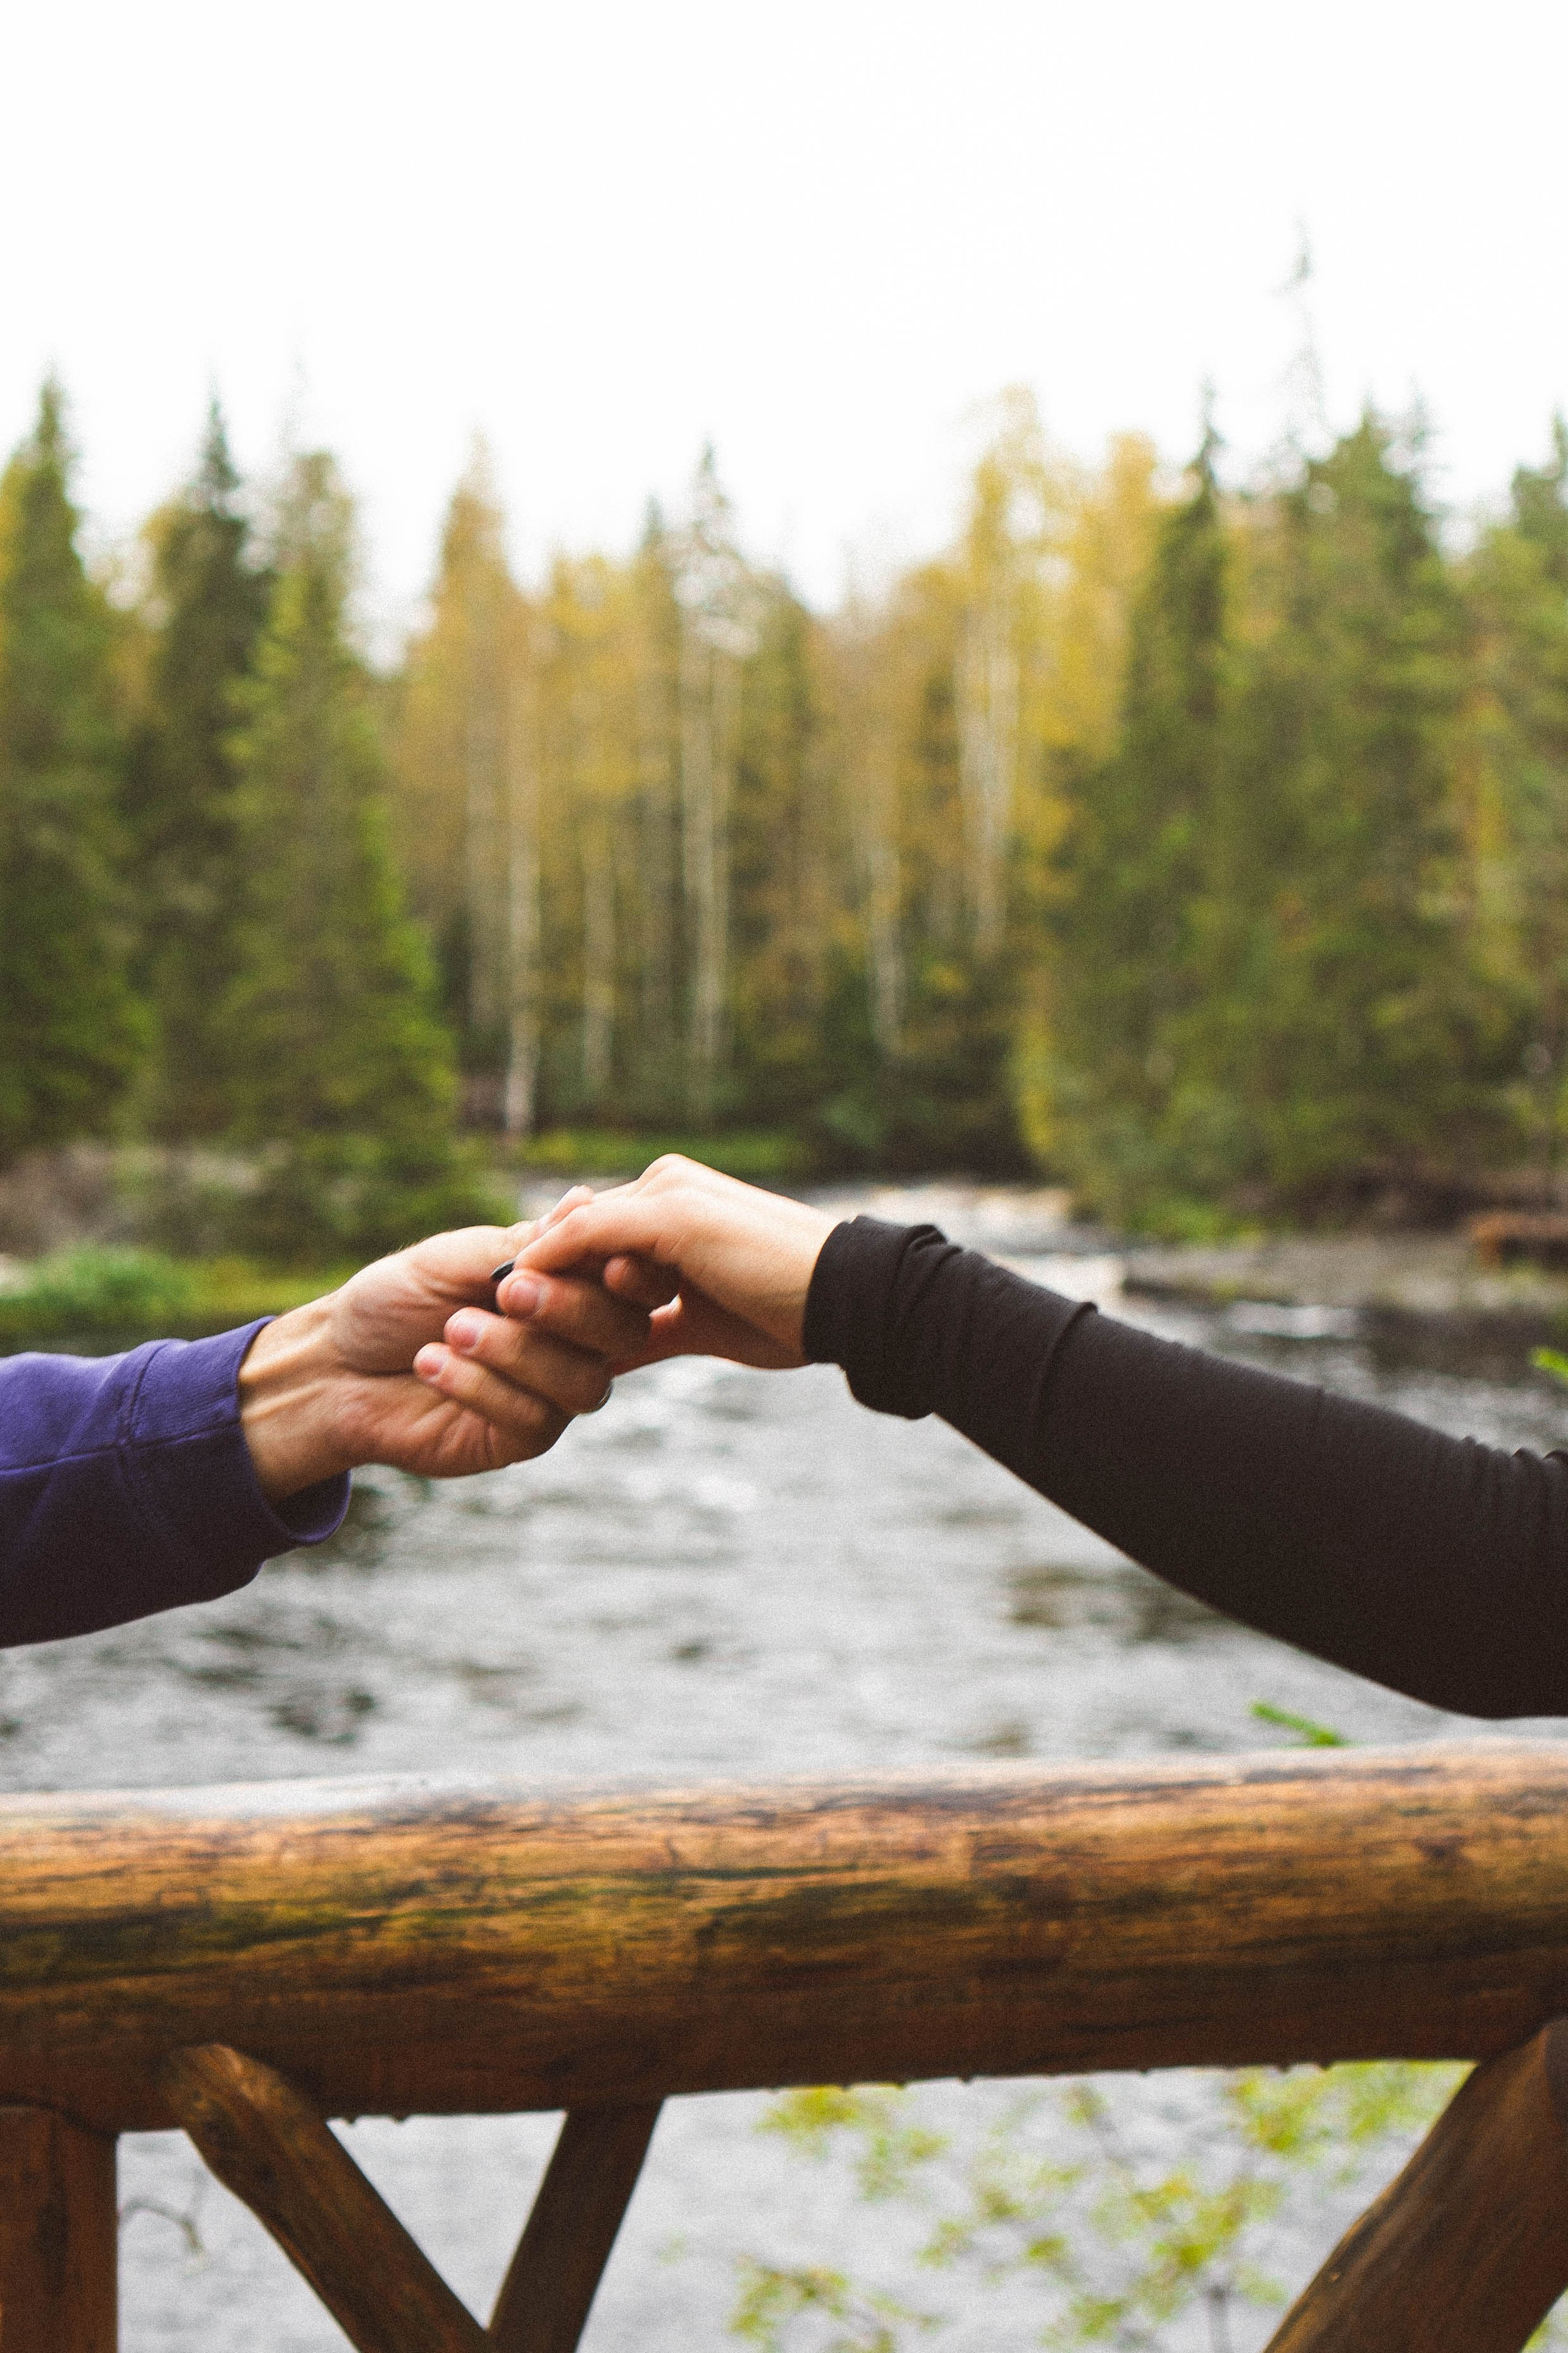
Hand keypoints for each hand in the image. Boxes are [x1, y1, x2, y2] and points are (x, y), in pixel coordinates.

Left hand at [238, 1221, 654, 1501]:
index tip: (589, 1253)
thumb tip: (584, 1200)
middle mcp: (576, 1340)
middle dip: (571, 1308)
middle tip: (508, 1289)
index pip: (629, 1276)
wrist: (337, 1363)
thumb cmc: (397, 1299)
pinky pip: (533, 1420)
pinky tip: (431, 1363)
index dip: (627, 1268)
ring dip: (520, 1352)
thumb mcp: (455, 1259)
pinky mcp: (521, 1437)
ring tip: (453, 1330)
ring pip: (584, 1383)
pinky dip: (481, 1386)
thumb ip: (523, 1243)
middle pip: (623, 1331)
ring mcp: (553, 1391)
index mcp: (570, 1284)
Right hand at [506, 1158, 836, 1369]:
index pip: (580, 1222)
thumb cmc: (764, 1252)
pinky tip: (581, 1373)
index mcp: (660, 1189)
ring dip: (587, 1323)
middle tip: (548, 1316)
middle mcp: (664, 1227)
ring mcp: (677, 1280)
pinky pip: (635, 1342)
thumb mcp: (677, 1222)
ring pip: (608, 1304)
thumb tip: (533, 1250)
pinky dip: (611, 1354)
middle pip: (590, 1264)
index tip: (508, 1291)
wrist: (840, 1304)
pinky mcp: (691, 1327)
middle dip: (567, 1292)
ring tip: (577, 1338)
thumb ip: (601, 1227)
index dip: (547, 1256)